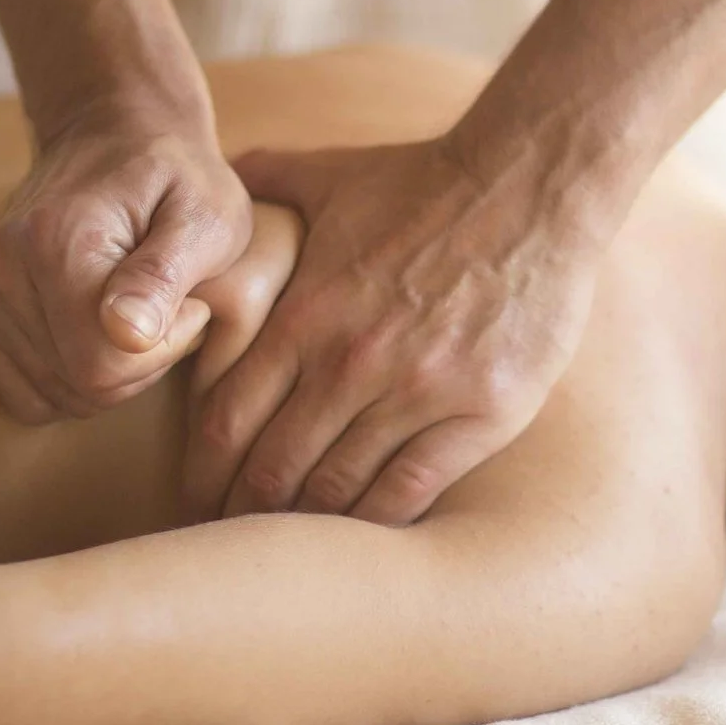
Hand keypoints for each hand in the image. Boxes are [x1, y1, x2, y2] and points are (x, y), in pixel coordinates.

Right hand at [0, 113, 251, 422]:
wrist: (115, 136)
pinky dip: (71, 379)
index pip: (106, 366)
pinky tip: (96, 330)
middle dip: (141, 362)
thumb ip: (165, 275)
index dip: (166, 349)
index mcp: (55, 242)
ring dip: (111, 369)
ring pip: (60, 396)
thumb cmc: (177, 177)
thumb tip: (125, 336)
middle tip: (165, 303)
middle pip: (83, 387)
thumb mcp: (204, 215)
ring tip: (133, 307)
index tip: (188, 300)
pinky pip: (29, 397)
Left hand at [186, 138, 601, 524]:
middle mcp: (351, 362)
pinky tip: (361, 535)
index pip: (225, 419)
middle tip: (231, 542)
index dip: (203, 472)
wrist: (531, 185)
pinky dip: (379, 521)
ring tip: (292, 548)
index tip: (194, 499)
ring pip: (340, 488)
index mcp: (304, 315)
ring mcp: (418, 392)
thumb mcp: (330, 176)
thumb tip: (216, 187)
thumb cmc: (425, 182)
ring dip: (308, 524)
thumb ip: (263, 185)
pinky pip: (413, 488)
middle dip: (242, 512)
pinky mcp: (480, 412)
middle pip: (274, 467)